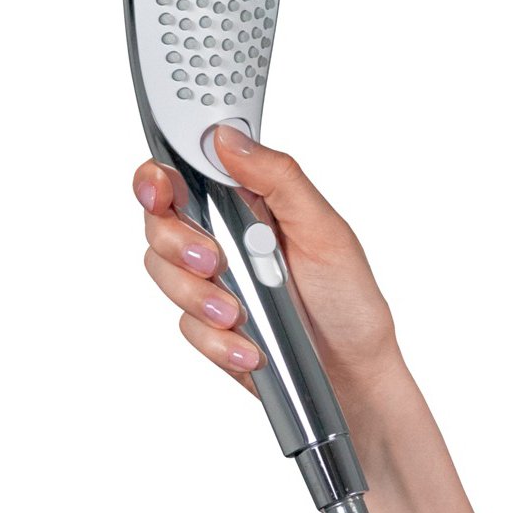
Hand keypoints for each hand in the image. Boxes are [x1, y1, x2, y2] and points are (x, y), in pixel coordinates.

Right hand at [133, 125, 403, 428]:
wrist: (354, 373)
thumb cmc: (349, 299)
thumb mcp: (323, 229)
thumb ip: (277, 178)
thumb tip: (229, 139)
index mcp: (248, 203)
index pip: (185, 174)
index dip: (159, 177)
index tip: (161, 190)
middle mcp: (223, 238)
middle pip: (160, 224)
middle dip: (178, 243)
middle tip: (212, 262)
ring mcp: (212, 283)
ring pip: (165, 275)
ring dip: (199, 296)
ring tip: (240, 313)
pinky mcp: (209, 326)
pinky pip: (187, 326)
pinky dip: (217, 339)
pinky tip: (250, 346)